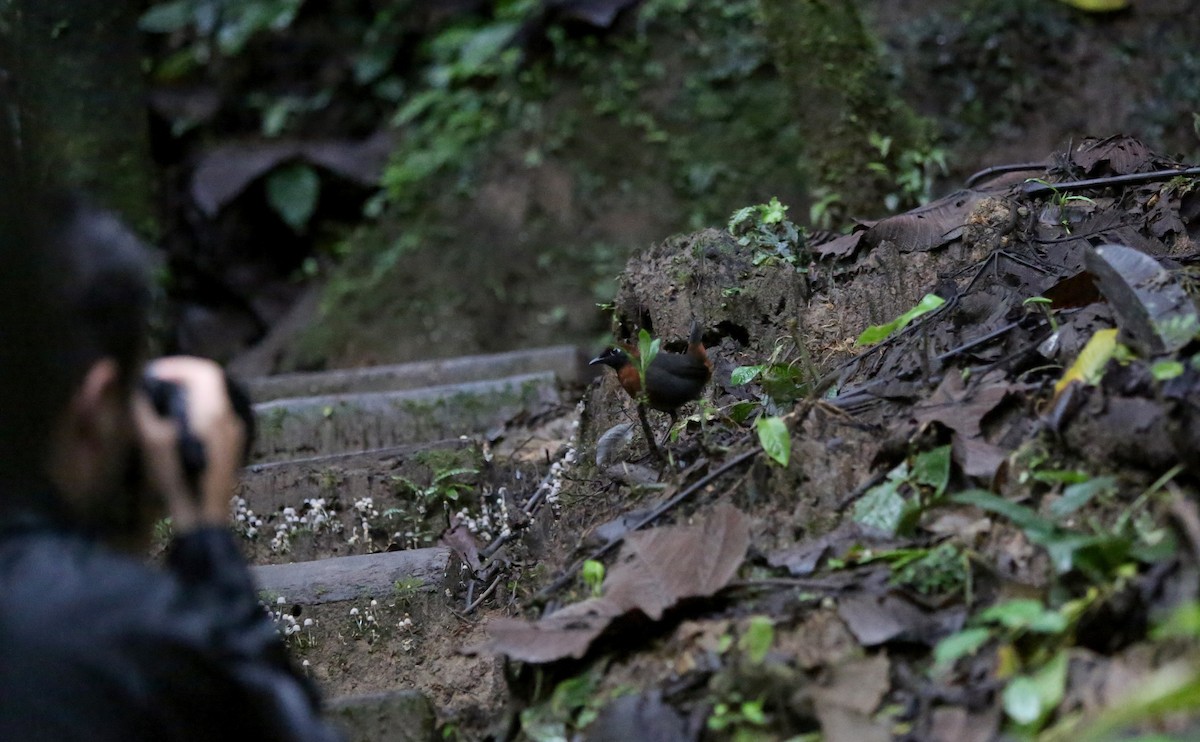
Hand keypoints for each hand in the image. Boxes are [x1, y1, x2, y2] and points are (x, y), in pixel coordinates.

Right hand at [133, 357, 245, 531]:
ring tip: (162, 397)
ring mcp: (235, 431)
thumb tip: (139, 390)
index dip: (179, 366)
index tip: (154, 373)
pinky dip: (197, 405)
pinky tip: (177, 418)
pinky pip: (216, 411)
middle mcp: (229, 418)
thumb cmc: (176, 482)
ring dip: (190, 390)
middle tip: (156, 382)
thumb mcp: (152, 445)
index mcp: (213, 415)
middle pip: (211, 380)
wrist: (203, 516)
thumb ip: (145, 411)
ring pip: (215, 395)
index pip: (205, 372)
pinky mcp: (233, 443)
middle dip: (182, 375)